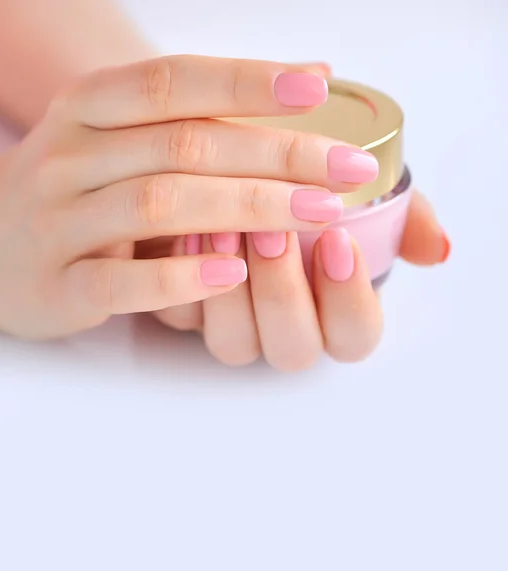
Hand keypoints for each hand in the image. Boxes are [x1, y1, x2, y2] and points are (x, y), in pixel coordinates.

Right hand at [0, 55, 373, 338]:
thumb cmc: (64, 188)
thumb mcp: (111, 134)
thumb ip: (196, 113)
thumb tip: (307, 79)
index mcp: (87, 109)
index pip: (174, 83)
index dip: (247, 82)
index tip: (317, 92)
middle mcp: (69, 156)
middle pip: (183, 145)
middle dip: (274, 156)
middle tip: (347, 170)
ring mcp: (58, 223)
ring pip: (159, 205)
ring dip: (246, 209)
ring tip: (317, 215)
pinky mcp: (56, 286)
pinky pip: (121, 281)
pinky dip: (182, 276)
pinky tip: (237, 272)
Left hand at [148, 191, 448, 370]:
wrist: (236, 173)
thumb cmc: (305, 189)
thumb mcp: (359, 193)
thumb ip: (404, 219)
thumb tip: (437, 248)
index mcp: (333, 312)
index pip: (355, 336)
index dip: (350, 300)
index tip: (337, 240)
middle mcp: (283, 329)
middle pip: (293, 349)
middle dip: (283, 292)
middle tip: (272, 231)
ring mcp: (233, 327)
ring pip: (234, 344)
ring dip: (231, 291)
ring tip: (223, 226)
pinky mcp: (185, 312)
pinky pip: (183, 318)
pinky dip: (183, 280)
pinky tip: (183, 231)